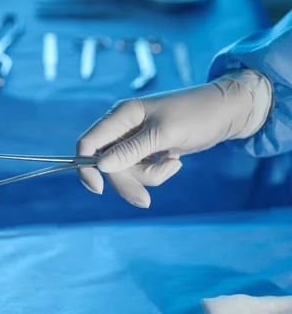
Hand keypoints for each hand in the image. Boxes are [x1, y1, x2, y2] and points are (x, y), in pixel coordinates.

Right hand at [77, 70, 271, 207]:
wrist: (227, 113)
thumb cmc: (197, 115)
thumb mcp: (164, 134)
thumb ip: (131, 150)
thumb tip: (101, 166)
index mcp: (121, 116)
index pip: (88, 142)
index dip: (87, 167)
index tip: (100, 190)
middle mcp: (123, 128)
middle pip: (107, 165)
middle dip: (128, 181)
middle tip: (146, 201)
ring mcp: (135, 140)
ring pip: (126, 171)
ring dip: (149, 176)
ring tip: (173, 164)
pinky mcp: (148, 150)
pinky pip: (142, 171)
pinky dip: (157, 173)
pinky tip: (174, 161)